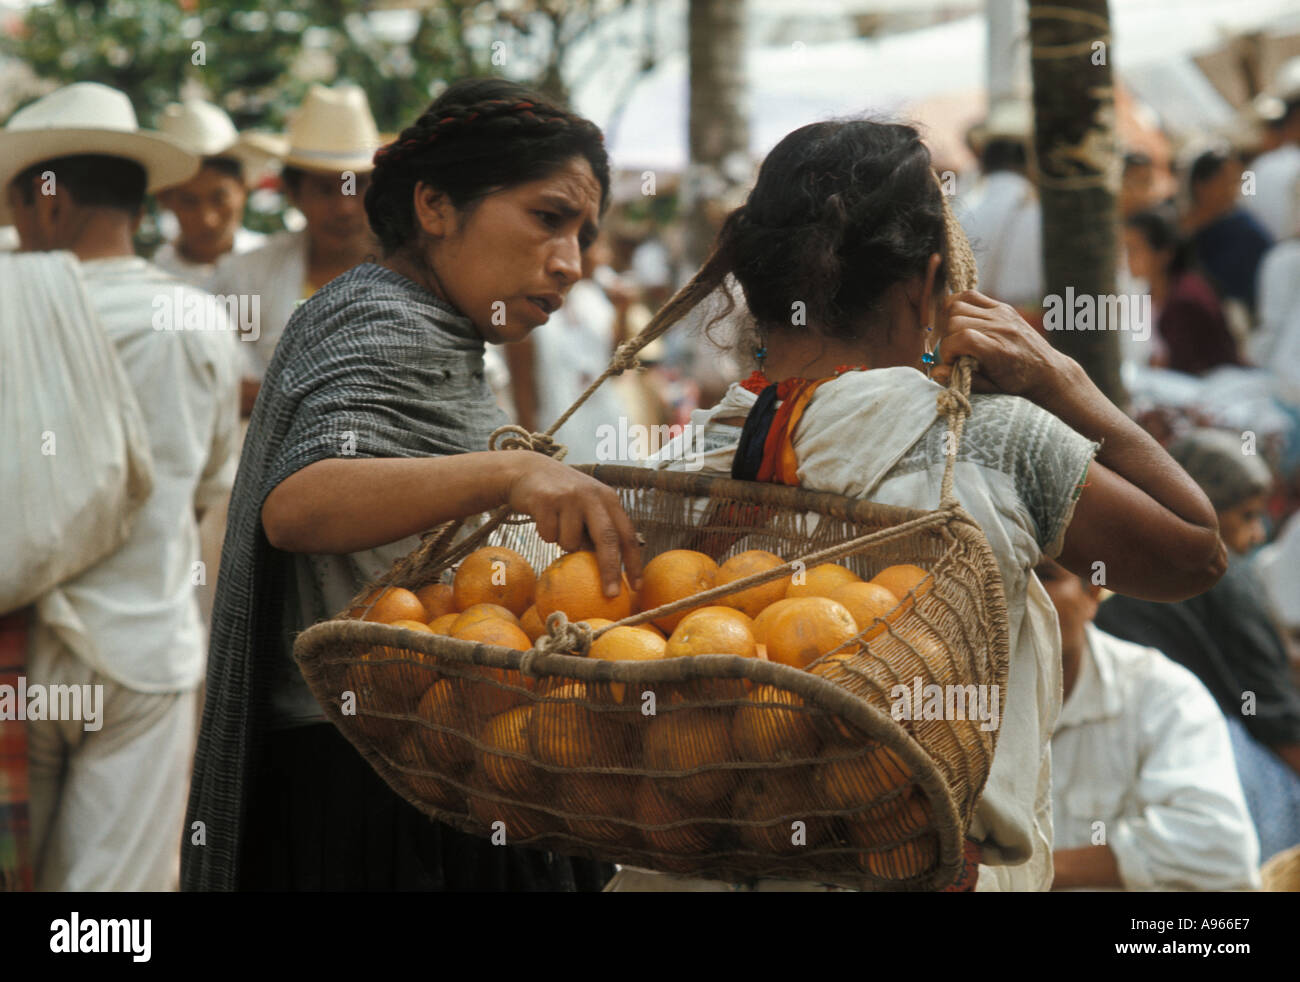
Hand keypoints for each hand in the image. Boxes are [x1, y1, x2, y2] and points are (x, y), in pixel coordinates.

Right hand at [504, 452, 643, 595]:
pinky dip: (545, 534)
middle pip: (607, 539)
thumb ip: (600, 530)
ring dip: (563, 543)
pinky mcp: (545, 501)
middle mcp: (592, 496)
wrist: (528, 470)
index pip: (627, 534)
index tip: (637, 587)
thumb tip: (612, 571)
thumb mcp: (588, 505)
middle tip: (612, 595)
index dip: (634, 562)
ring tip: (558, 524)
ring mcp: (569, 497)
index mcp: (608, 498)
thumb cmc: (562, 497)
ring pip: (571, 543)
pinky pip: (548, 536)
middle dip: (611, 570)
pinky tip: (543, 517)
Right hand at [930, 291, 1072, 401]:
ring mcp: (1001, 313)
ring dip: (949, 321)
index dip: (947, 351)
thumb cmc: (1016, 382)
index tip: (951, 362)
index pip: (961, 338)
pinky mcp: (1001, 307)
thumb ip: (960, 380)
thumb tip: (935, 371)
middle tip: (954, 351)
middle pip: (955, 320)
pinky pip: (970, 296)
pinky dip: (958, 305)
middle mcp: (999, 328)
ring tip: (957, 337)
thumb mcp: (989, 388)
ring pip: (957, 305)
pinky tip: (961, 320)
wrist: (1046, 369)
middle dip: (947, 337)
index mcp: (998, 350)